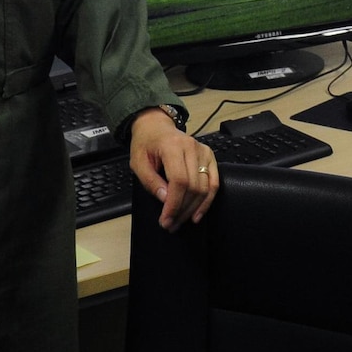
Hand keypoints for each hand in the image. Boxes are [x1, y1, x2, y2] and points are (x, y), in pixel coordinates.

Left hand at [129, 106, 216, 230]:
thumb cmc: (145, 145)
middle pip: (193, 186)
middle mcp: (192, 147)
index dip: (174, 204)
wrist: (156, 127)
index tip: (166, 220)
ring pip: (205, 187)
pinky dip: (208, 200)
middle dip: (182, 210)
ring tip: (180, 221)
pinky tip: (198, 214)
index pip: (179, 180)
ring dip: (193, 209)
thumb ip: (150, 181)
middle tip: (170, 225)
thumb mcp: (138, 163)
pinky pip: (214, 182)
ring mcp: (204, 151)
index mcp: (173, 146)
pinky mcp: (210, 156)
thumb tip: (165, 200)